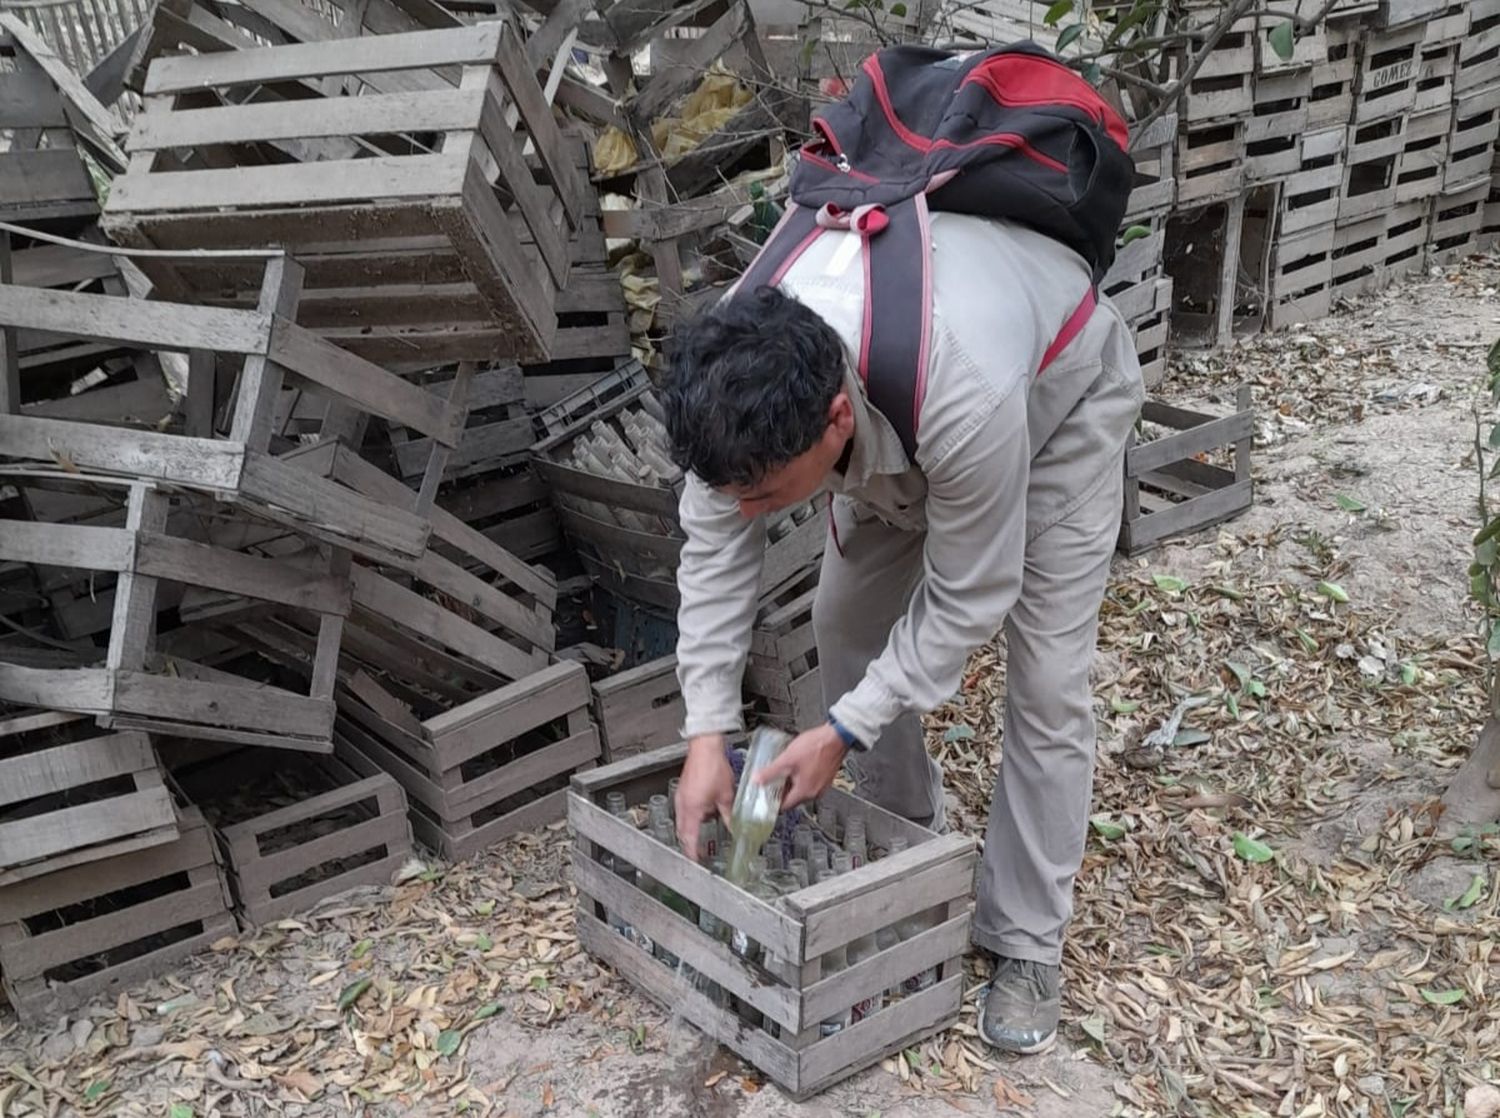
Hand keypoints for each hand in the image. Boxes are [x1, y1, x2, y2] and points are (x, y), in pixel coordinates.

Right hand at [674, 734, 733, 859]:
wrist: (705, 747)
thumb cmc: (713, 767)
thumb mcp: (726, 796)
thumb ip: (729, 816)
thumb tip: (735, 828)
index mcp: (692, 809)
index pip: (689, 838)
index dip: (692, 853)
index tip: (695, 861)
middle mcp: (683, 805)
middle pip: (682, 832)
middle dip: (689, 844)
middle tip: (697, 853)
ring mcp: (681, 797)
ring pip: (682, 821)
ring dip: (689, 830)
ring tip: (699, 837)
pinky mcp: (682, 790)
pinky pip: (683, 810)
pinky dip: (690, 818)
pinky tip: (701, 815)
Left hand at [755, 723, 847, 810]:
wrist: (836, 736)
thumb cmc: (817, 747)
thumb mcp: (787, 759)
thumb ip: (770, 772)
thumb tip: (757, 781)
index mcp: (805, 792)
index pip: (784, 807)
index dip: (771, 802)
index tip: (763, 797)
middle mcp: (815, 792)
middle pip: (792, 798)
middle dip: (779, 790)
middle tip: (769, 782)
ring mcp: (821, 785)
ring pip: (800, 790)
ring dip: (789, 782)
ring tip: (781, 771)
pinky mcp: (825, 776)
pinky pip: (808, 782)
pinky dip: (799, 777)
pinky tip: (795, 765)